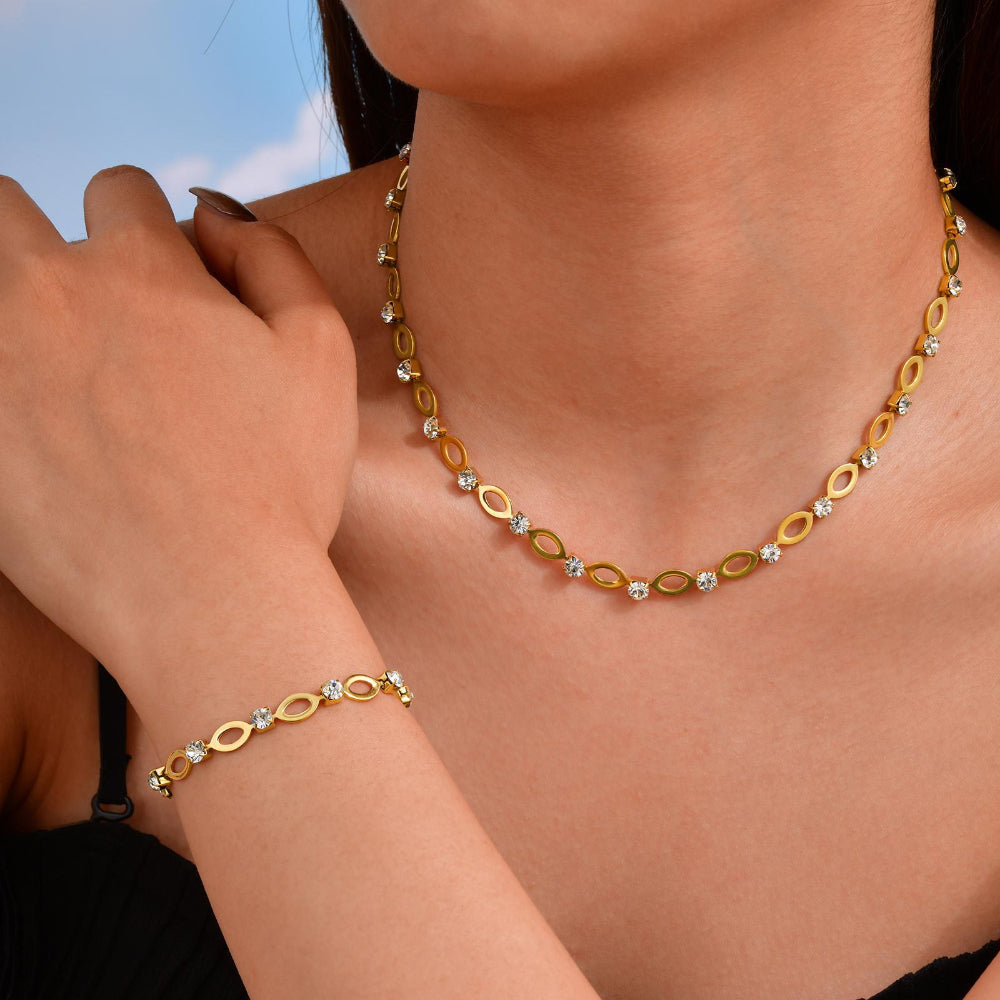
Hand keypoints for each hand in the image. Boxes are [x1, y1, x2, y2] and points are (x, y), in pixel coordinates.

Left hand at [0, 166, 357, 670]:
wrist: (211, 598)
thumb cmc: (280, 478)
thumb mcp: (320, 348)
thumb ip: (271, 254)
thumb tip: (211, 214)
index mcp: (141, 267)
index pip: (119, 188)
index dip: (147, 225)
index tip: (165, 277)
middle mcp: (48, 296)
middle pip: (7, 209)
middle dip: (44, 236)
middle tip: (88, 305)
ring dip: (15, 304)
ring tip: (59, 363)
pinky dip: (7, 386)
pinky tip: (42, 428)